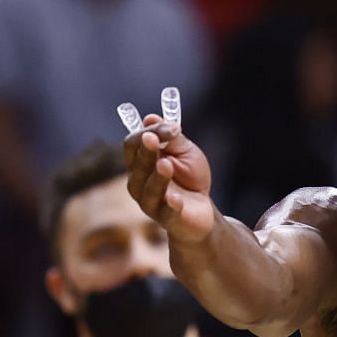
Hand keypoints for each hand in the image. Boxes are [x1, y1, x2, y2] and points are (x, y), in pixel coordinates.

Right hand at [121, 106, 220, 243]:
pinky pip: (166, 212)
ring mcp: (150, 203)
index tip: (174, 128)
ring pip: (148, 189)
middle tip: (154, 138)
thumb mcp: (185, 152)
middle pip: (136, 165)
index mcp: (139, 163)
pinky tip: (176, 199)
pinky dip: (171, 205)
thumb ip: (171, 138)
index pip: (133, 144)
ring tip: (166, 165)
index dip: (150, 132)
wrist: (203, 210)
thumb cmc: (189, 178)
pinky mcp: (167, 219)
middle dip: (145, 151)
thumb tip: (150, 118)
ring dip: (157, 176)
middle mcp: (138, 183)